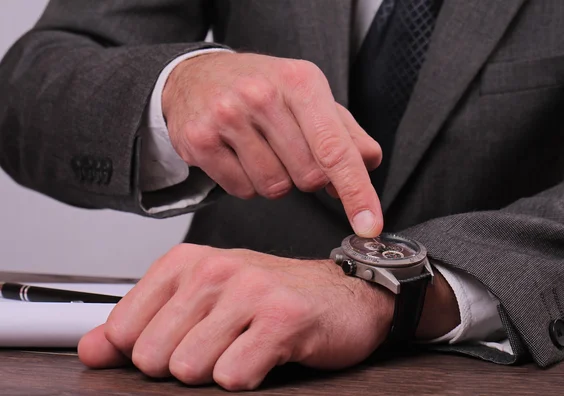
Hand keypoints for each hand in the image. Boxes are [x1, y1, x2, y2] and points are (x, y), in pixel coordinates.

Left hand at [78, 245, 459, 390]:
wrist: (343, 293)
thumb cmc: (271, 297)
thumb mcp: (200, 302)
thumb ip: (141, 325)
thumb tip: (91, 349)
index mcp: (186, 262)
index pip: (122, 330)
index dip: (148, 351)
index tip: (181, 341)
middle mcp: (214, 270)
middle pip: (153, 356)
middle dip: (185, 365)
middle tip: (222, 344)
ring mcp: (249, 292)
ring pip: (191, 369)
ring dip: (218, 371)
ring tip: (245, 347)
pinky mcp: (282, 319)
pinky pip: (234, 376)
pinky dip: (248, 378)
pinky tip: (266, 355)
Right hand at [162, 52, 382, 236]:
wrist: (196, 76)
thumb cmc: (260, 87)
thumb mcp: (308, 95)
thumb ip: (344, 132)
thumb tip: (369, 162)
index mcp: (299, 82)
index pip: (335, 149)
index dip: (357, 191)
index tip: (369, 224)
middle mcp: (262, 96)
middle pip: (308, 177)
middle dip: (307, 176)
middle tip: (289, 149)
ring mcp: (227, 118)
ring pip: (275, 188)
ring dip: (276, 180)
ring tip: (260, 148)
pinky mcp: (199, 141)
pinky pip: (242, 190)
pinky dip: (247, 183)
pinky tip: (237, 155)